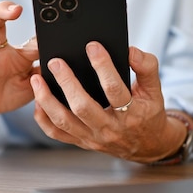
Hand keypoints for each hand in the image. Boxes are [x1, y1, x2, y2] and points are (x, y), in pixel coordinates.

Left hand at [31, 44, 185, 162]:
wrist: (147, 145)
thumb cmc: (148, 112)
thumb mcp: (155, 90)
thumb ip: (146, 67)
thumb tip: (130, 51)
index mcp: (131, 114)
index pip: (114, 89)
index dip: (103, 66)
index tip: (92, 46)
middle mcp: (109, 129)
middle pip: (83, 107)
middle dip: (67, 83)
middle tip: (55, 62)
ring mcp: (92, 137)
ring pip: (64, 121)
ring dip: (47, 100)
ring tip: (37, 79)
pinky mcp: (81, 142)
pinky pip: (56, 133)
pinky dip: (43, 118)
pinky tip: (37, 100)